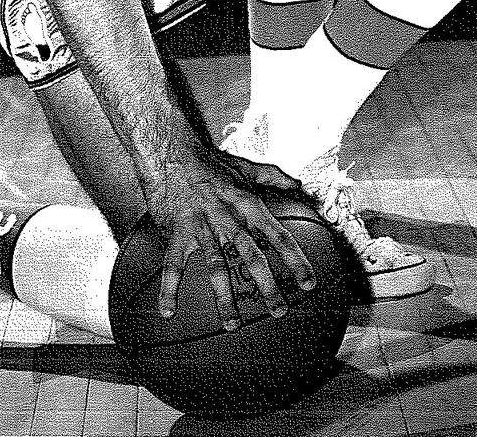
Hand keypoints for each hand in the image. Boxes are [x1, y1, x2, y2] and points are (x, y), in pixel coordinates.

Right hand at [153, 144, 315, 329]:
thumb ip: (273, 177)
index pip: (277, 235)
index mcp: (247, 204)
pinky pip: (173, 263)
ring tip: (232, 325)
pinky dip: (169, 288)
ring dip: (224, 297)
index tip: (309, 283)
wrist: (171, 151)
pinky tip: (168, 311)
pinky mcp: (178, 230)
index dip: (295, 260)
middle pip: (251, 255)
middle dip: (267, 285)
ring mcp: (202, 225)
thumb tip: (298, 183)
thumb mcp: (245, 167)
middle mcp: (228, 217)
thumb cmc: (210, 162)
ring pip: (216, 266)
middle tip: (280, 311)